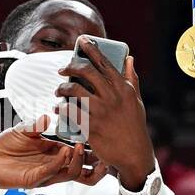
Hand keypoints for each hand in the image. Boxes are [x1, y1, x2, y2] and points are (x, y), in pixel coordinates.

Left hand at [0, 117, 95, 189]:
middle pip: (85, 172)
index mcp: (56, 154)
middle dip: (97, 164)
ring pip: (73, 174)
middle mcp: (55, 166)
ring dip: (79, 160)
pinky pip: (52, 172)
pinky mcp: (34, 179)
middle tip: (103, 151)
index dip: (95, 151)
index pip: (82, 156)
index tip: (103, 139)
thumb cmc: (7, 145)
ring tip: (81, 146)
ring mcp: (46, 174)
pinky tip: (64, 150)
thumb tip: (48, 117)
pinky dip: (61, 162)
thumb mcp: (24, 129)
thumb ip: (37, 124)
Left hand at [55, 38, 154, 189]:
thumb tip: (129, 58)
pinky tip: (58, 109)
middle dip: (71, 67)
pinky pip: (71, 113)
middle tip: (62, 69)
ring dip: (62, 89)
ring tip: (58, 91)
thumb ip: (131, 79)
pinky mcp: (92, 127)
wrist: (134, 154)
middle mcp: (112, 97)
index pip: (105, 63)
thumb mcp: (136, 101)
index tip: (82, 40)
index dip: (92, 49)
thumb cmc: (134, 127)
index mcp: (123, 88)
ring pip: (75, 92)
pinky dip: (62, 109)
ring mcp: (101, 112)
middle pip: (87, 73)